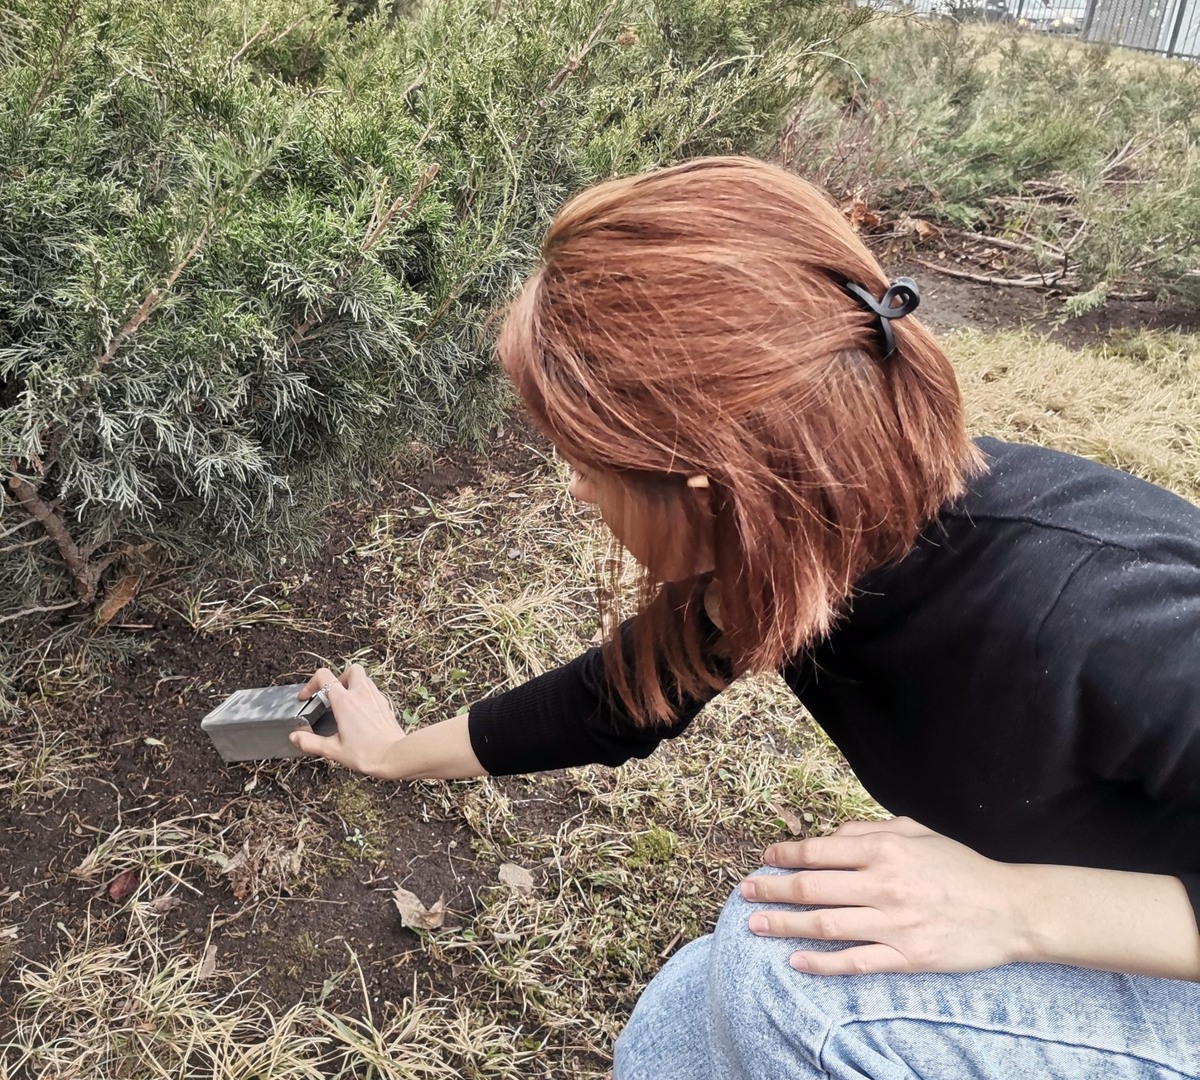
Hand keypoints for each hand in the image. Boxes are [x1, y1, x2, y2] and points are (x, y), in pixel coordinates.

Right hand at [290, 664, 404, 777]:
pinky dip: (364, 695)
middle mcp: (361, 694)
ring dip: (352, 685)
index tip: (306, 697)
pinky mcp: (385, 704)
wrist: (395, 756)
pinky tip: (360, 713)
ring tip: (345, 704)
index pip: (324, 677)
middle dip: (338, 678)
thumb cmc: (367, 753)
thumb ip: (311, 742)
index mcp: (345, 702)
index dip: (310, 684)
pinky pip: (373, 691)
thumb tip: (295, 737)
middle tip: (332, 695)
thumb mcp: (333, 750)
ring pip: (364, 678)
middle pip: (350, 670)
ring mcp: (375, 697)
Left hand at [740, 817, 1021, 974]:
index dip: (786, 855)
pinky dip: (822, 962)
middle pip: (812, 887)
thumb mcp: (916, 832)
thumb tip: (829, 838)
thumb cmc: (961, 867)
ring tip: (756, 926)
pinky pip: (855, 961)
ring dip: (785, 925)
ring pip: (825, 924)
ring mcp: (893, 923)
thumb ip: (869, 831)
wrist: (1010, 909)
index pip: (819, 851)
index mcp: (884, 849)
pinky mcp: (906, 956)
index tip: (765, 859)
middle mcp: (883, 884)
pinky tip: (796, 961)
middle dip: (772, 890)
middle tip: (746, 893)